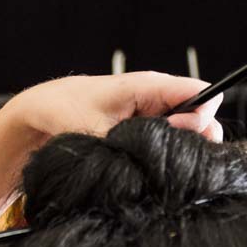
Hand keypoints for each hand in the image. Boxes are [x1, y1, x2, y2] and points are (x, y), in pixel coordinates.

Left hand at [7, 72, 223, 142]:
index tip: (181, 138)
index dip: (202, 119)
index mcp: (150, 85)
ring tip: (152, 159)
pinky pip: (168, 135)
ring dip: (177, 147)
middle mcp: (156, 94)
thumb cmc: (65, 111)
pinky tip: (146, 161)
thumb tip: (177, 142)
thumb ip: (138, 139)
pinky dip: (163, 150)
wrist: (43, 109)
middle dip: (195, 138)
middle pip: (201, 115)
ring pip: (186, 128)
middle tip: (170, 157)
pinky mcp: (144, 123)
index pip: (203, 93)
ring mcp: (151, 109)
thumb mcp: (98, 131)